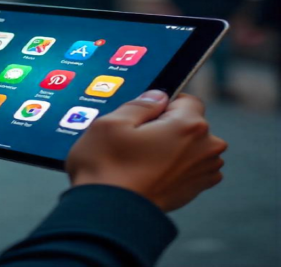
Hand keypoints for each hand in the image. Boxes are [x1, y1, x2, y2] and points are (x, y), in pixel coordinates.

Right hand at [66, 90, 226, 211]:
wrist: (108, 215)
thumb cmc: (106, 168)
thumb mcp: (111, 123)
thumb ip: (140, 104)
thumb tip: (158, 97)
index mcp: (189, 126)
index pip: (185, 99)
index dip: (161, 104)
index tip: (141, 118)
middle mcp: (205, 148)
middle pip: (189, 123)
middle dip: (166, 126)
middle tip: (134, 140)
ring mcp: (203, 172)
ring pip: (188, 145)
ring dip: (170, 147)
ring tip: (138, 159)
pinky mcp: (194, 190)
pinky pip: (187, 166)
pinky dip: (171, 166)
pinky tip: (147, 172)